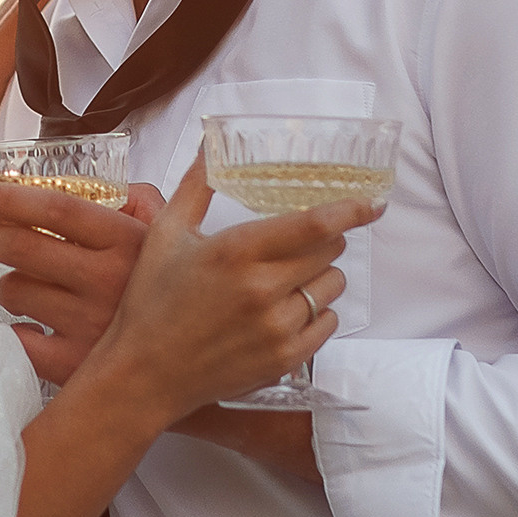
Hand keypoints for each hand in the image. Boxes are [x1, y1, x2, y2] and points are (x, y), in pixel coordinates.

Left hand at [0, 177, 165, 383]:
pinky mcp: (75, 366)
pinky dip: (16, 331)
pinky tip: (31, 327)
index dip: (9, 198)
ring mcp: (89, 325)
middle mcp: (107, 280)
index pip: (56, 207)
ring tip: (23, 288)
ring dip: (8, 286)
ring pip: (14, 291)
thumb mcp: (168, 238)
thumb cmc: (173, 294)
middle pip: (21, 246)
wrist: (190, 360)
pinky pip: (18, 339)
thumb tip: (105, 187)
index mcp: (127, 240)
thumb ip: (139, 203)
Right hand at [87, 159, 378, 428]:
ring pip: (332, 287)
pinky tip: (285, 312)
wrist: (145, 373)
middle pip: (329, 252)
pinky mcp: (286, 359)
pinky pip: (328, 324)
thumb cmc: (152, 300)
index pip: (313, 225)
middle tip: (296, 244)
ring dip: (320, 277)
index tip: (372, 202)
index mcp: (236, 252)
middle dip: (323, 241)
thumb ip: (197, 186)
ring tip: (286, 281)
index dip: (350, 210)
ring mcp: (277, 328)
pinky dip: (316, 313)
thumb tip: (212, 143)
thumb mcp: (166, 234)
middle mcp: (262, 289)